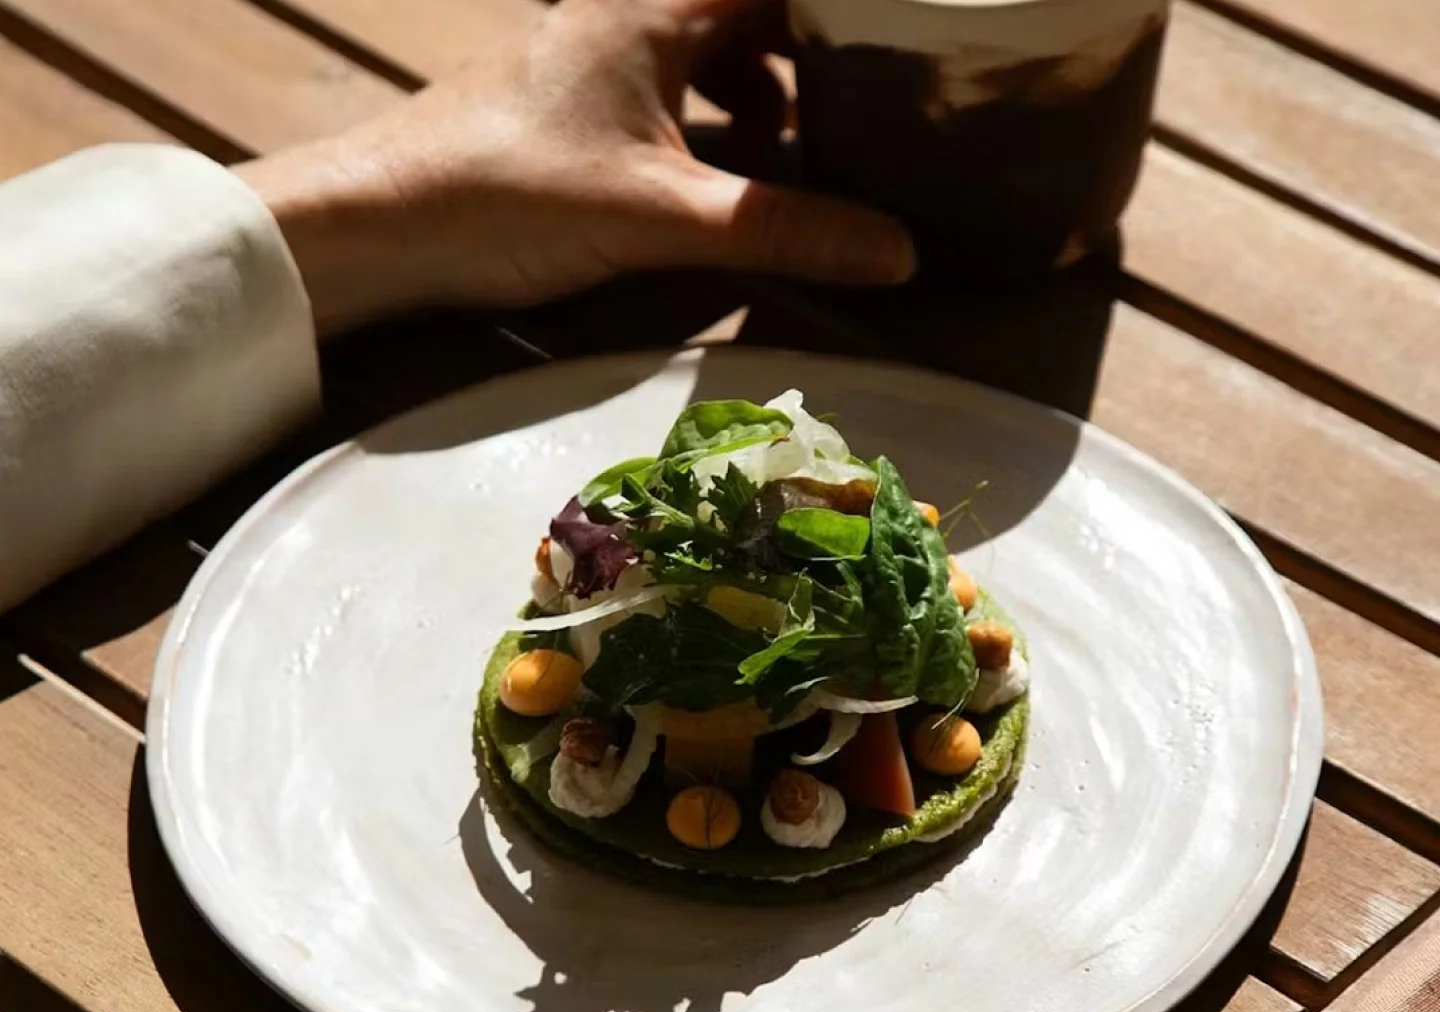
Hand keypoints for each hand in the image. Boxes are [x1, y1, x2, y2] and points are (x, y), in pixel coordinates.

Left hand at [240, 0, 915, 334]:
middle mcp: (624, 15)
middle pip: (743, 16)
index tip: (899, 50)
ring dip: (753, 104)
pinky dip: (703, 131)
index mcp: (654, 7)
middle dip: (804, 64)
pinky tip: (714, 188)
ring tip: (792, 163)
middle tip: (864, 117)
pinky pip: (663, 96)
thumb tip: (896, 251)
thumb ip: (781, 230)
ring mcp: (590, 58)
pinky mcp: (568, 106)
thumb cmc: (509, 195)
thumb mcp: (663, 216)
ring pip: (702, 58)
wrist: (381, 225)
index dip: (835, 17)